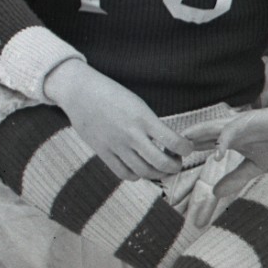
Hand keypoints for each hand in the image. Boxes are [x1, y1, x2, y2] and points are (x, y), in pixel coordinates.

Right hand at [53, 60, 182, 182]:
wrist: (80, 92)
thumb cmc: (111, 94)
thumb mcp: (137, 103)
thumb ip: (151, 124)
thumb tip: (169, 143)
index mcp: (143, 118)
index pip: (174, 141)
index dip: (186, 148)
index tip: (187, 147)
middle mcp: (131, 134)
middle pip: (161, 163)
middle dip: (174, 167)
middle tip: (176, 162)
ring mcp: (116, 146)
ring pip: (144, 172)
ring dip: (157, 173)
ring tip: (160, 167)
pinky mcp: (103, 153)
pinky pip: (124, 173)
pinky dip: (136, 175)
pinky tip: (139, 168)